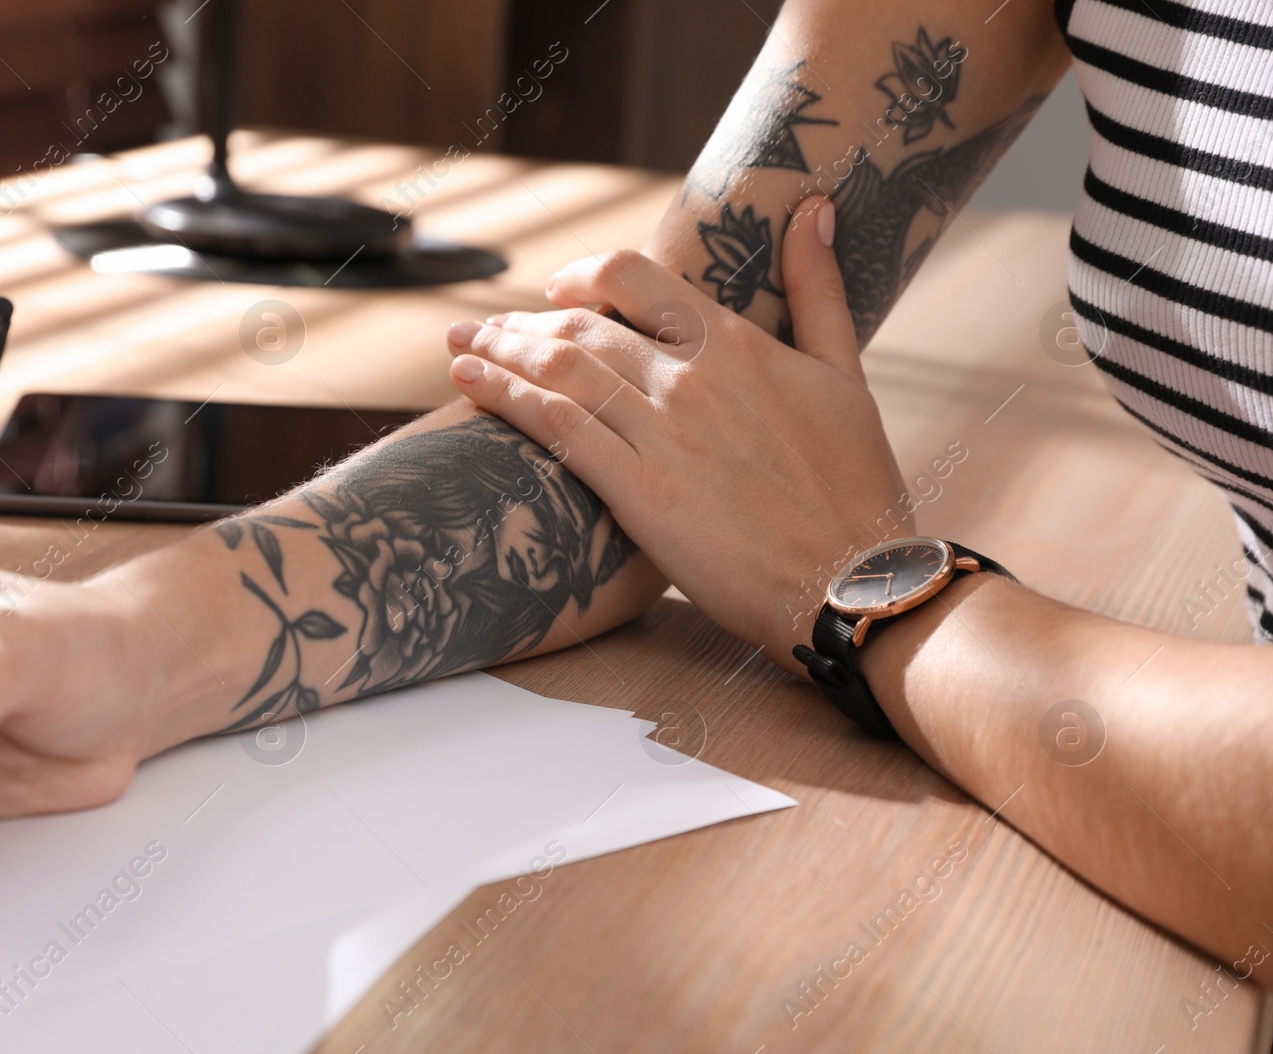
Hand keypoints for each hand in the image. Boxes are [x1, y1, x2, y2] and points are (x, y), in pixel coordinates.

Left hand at [444, 197, 908, 671]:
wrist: (855, 578)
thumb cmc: (857, 487)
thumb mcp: (846, 373)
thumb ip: (820, 287)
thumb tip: (815, 208)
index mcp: (735, 342)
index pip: (635, 277)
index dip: (581, 276)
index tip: (556, 289)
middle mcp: (690, 376)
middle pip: (580, 325)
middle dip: (521, 322)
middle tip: (483, 326)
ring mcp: (662, 433)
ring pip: (559, 370)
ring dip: (498, 352)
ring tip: (461, 347)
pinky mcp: (639, 492)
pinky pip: (558, 429)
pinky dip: (506, 398)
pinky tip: (469, 385)